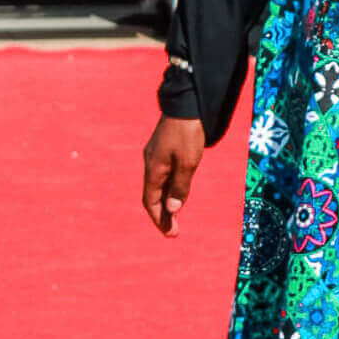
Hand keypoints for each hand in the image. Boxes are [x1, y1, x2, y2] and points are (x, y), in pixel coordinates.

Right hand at [142, 114, 204, 234]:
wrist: (185, 104)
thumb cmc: (187, 133)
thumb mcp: (188, 162)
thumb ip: (180, 186)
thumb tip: (173, 209)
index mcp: (153, 170)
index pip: (151, 202)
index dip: (159, 219)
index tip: (170, 233)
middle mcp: (150, 164)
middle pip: (152, 196)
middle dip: (162, 215)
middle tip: (173, 231)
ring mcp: (155, 156)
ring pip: (157, 186)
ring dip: (165, 202)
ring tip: (175, 217)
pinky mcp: (162, 149)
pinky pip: (162, 175)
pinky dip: (168, 188)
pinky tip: (176, 193)